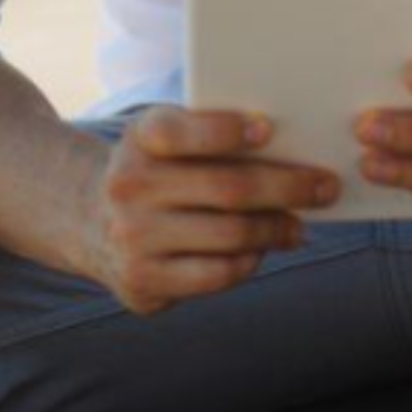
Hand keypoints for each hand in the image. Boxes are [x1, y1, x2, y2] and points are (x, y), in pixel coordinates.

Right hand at [80, 106, 342, 315]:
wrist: (86, 216)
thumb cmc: (153, 167)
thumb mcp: (165, 137)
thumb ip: (210, 134)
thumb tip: (292, 150)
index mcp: (139, 139)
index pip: (182, 133)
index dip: (226, 130)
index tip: (269, 129)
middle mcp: (130, 188)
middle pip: (228, 189)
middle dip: (288, 188)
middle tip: (326, 186)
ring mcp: (134, 240)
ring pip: (230, 237)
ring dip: (277, 230)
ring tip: (300, 224)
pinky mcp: (143, 282)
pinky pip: (217, 275)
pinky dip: (249, 262)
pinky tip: (262, 250)